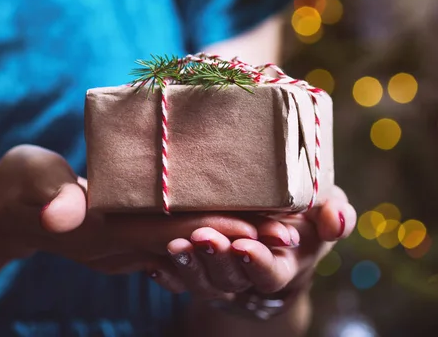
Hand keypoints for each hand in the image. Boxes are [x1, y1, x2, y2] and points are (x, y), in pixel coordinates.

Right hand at [0, 145, 267, 274]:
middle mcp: (123, 246)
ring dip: (229, 236)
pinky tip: (233, 218)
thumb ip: (47, 194)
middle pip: (190, 243)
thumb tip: (58, 212)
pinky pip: (173, 238)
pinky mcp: (127, 238)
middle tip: (288, 231)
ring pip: (188, 243)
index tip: (256, 227)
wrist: (9, 210)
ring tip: (275, 225)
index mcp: (104, 231)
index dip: (212, 229)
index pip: (167, 233)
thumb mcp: (29, 181)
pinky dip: (205, 229)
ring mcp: (126, 246)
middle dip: (236, 238)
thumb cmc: (18, 188)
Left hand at [150, 186, 355, 313]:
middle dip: (216, 260)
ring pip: (202, 282)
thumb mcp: (324, 209)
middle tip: (203, 238)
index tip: (245, 246)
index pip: (269, 274)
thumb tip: (336, 221)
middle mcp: (247, 275)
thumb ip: (336, 214)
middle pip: (229, 279)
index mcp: (280, 265)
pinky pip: (179, 279)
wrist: (273, 225)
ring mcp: (218, 273)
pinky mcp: (195, 266)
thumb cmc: (301, 214)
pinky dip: (168, 274)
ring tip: (176, 246)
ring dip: (189, 266)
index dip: (257, 263)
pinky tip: (154, 266)